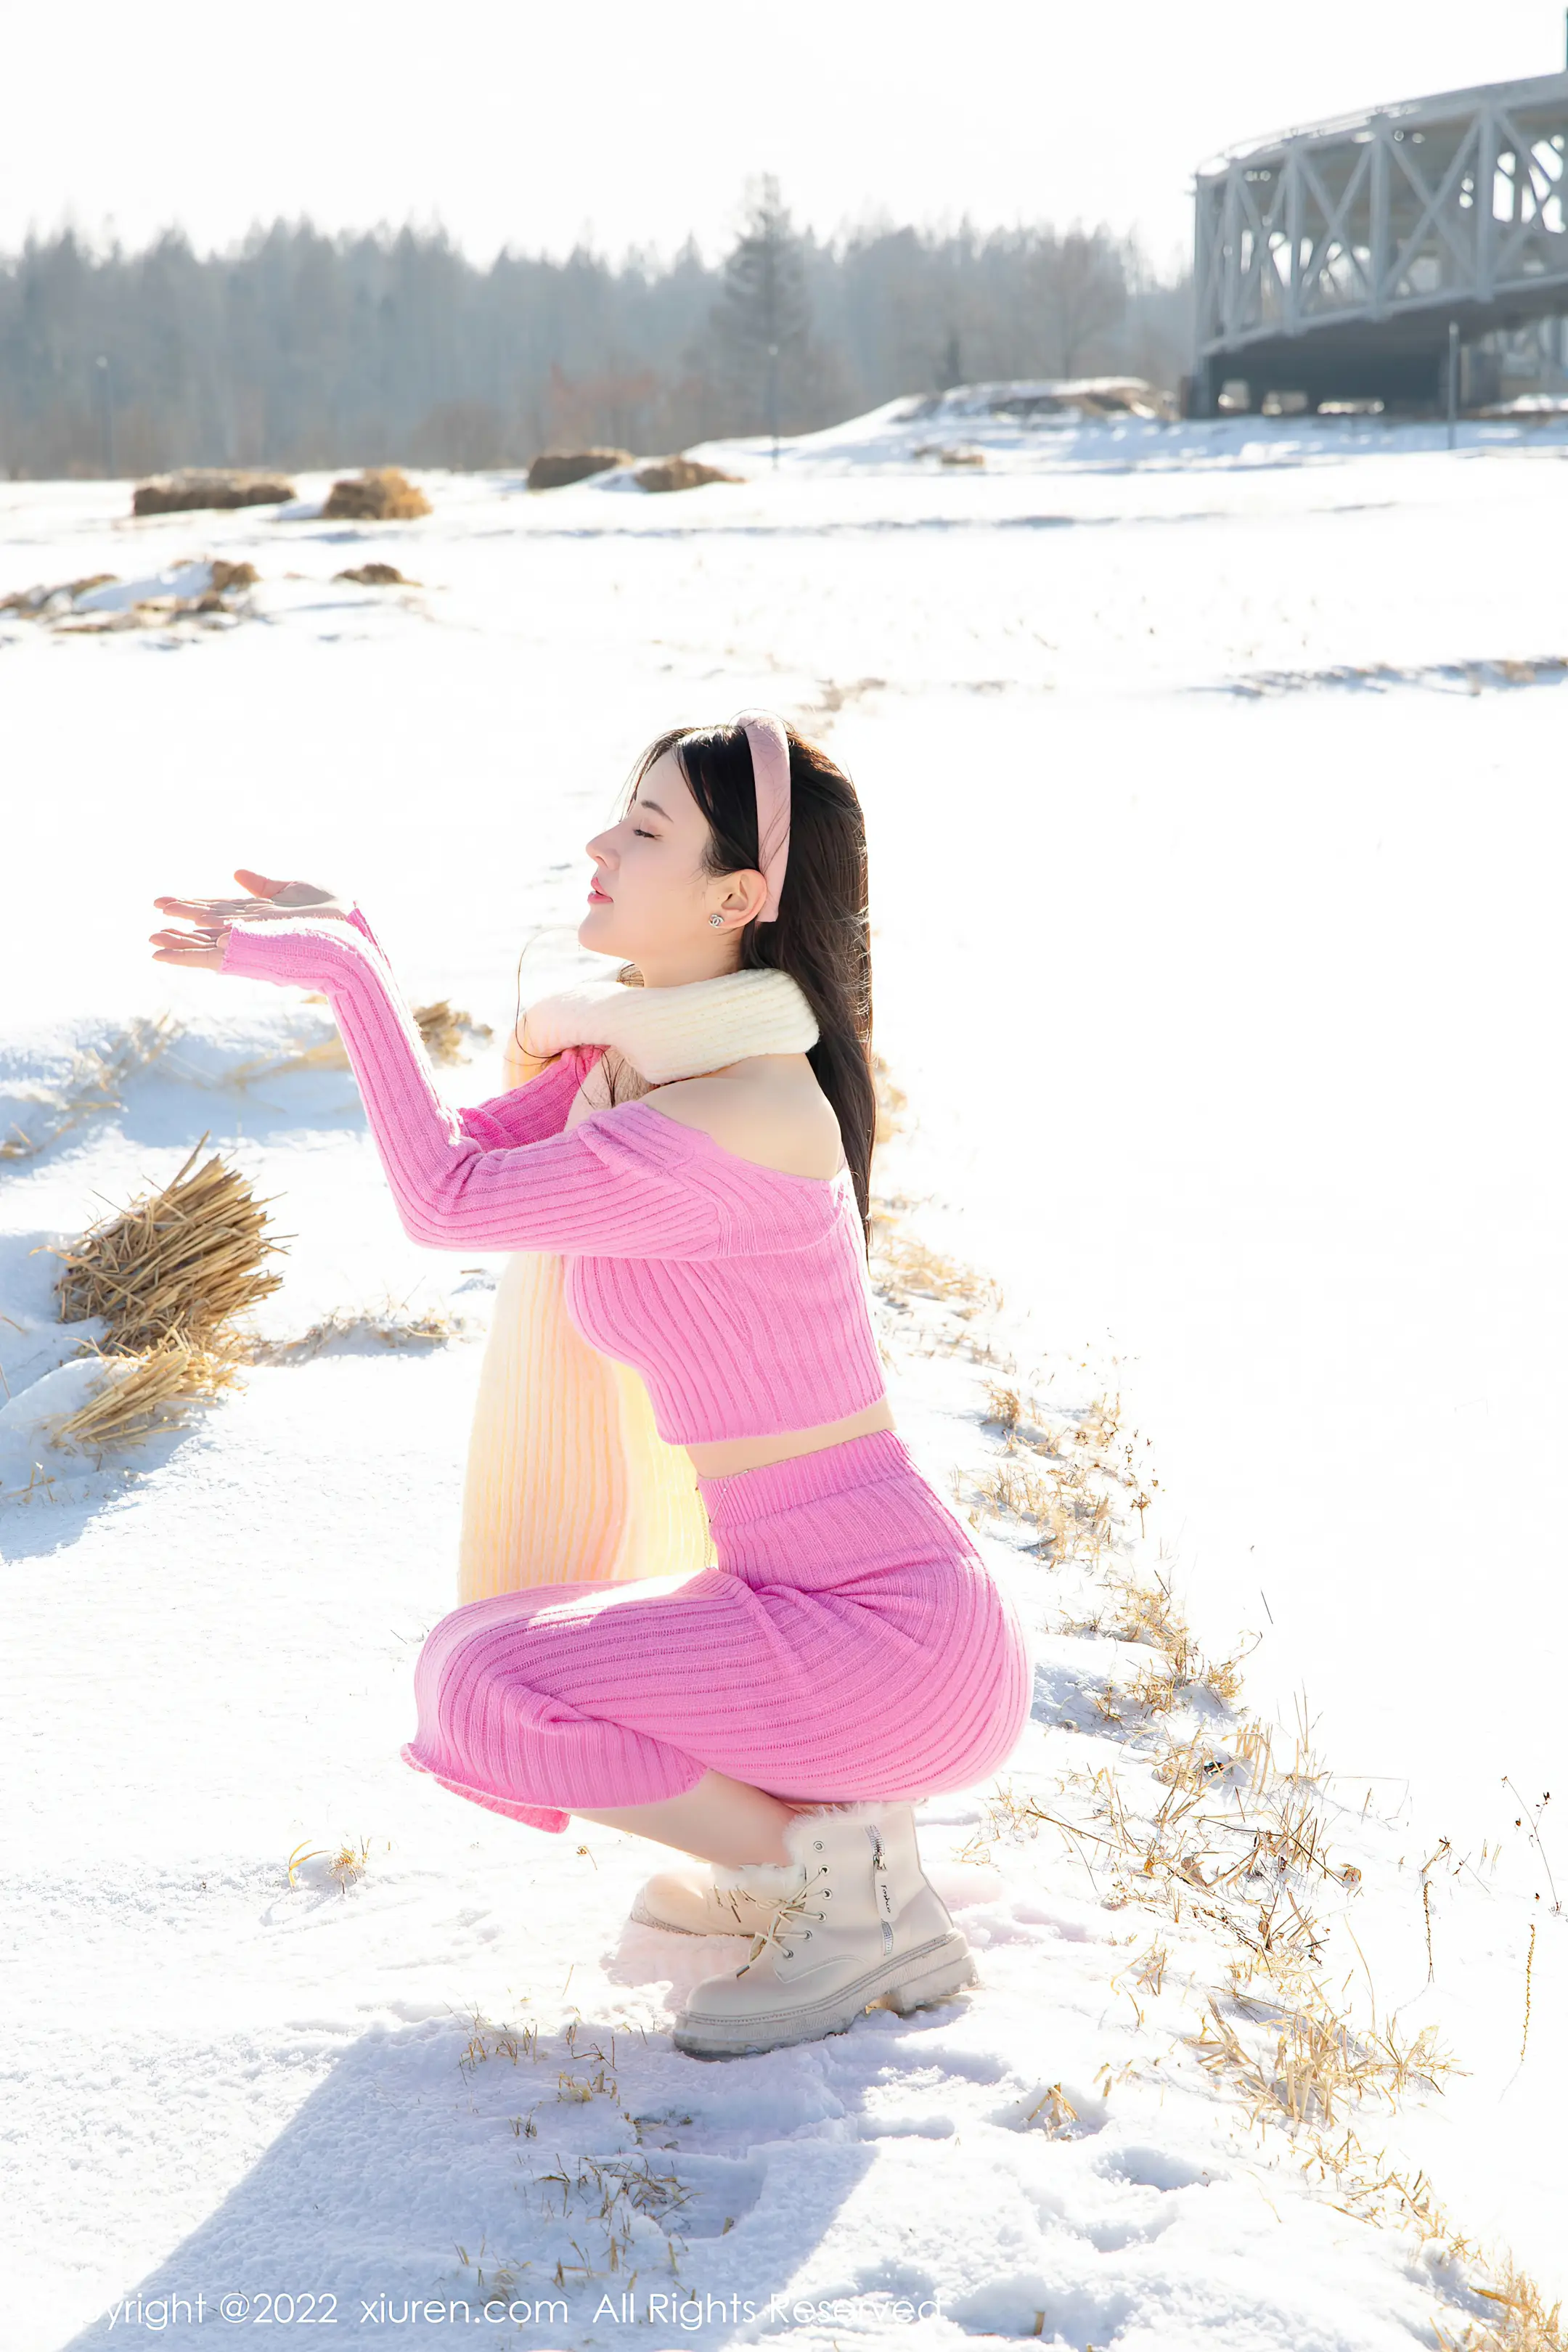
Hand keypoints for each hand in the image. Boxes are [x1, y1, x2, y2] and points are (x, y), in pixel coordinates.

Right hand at [150, 869, 351, 969]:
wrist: (351, 924)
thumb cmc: (330, 908)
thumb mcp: (290, 889)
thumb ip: (261, 884)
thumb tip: (235, 872)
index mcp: (256, 915)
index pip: (215, 910)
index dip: (189, 907)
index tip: (163, 905)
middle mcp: (250, 931)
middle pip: (206, 931)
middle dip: (179, 932)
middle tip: (150, 934)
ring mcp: (251, 942)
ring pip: (207, 945)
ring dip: (181, 946)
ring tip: (153, 945)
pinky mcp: (255, 952)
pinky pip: (217, 957)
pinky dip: (194, 957)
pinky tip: (170, 956)